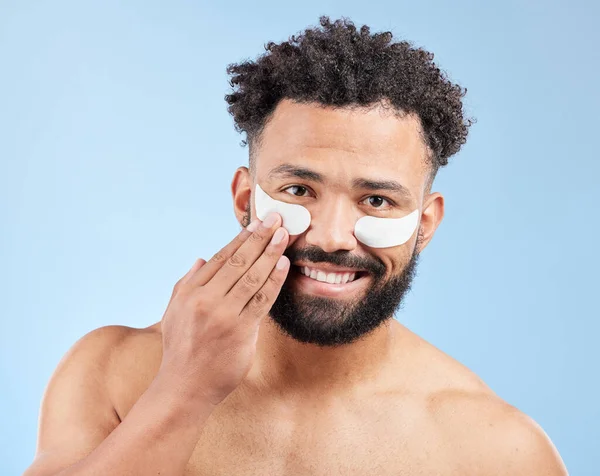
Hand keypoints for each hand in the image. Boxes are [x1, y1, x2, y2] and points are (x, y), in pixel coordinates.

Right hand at [158, 213, 289, 405]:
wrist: (184, 387)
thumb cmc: (180, 349)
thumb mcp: (173, 312)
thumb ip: (186, 283)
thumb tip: (201, 259)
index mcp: (190, 291)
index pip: (221, 258)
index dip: (241, 239)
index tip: (256, 224)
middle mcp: (205, 299)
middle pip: (239, 262)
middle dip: (260, 237)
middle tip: (277, 219)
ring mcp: (223, 314)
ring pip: (252, 276)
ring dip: (271, 253)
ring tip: (284, 235)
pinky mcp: (240, 330)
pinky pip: (261, 299)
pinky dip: (274, 280)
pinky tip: (283, 264)